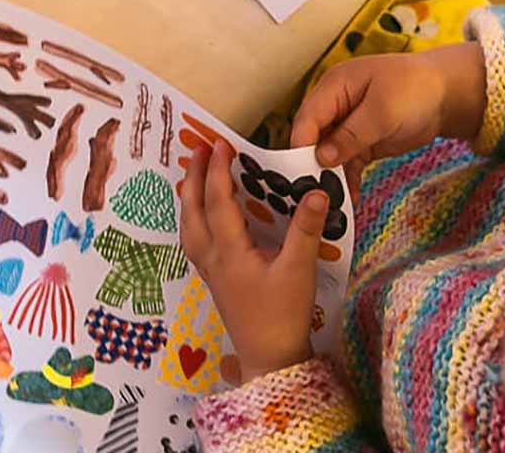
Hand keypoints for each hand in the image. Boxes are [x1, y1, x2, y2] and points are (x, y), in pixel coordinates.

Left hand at [180, 139, 329, 382]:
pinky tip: (200, 218)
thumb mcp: (300, 270)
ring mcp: (209, 270)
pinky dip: (192, 220)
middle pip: (193, 210)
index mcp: (229, 250)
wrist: (270, 360)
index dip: (219, 170)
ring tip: (194, 176)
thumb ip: (305, 229)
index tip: (221, 144)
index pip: (218, 201)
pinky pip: (193, 241)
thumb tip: (316, 191)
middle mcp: (212, 257)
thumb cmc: (284, 315)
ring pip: (188, 226)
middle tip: (200, 149)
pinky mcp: (213, 281)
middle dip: (196, 177)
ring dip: (189, 198)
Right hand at [291, 42, 486, 202]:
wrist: (447, 95)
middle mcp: (335, 105)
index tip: (300, 172)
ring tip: (332, 202)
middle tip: (313, 193)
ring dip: (329, 175)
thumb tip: (320, 157)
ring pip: (327, 153)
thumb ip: (351, 135)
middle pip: (312, 136)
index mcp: (334, 87)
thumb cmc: (415, 89)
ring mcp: (346, 125)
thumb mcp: (383, 111)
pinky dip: (347, 179)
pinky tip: (350, 198)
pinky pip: (346, 162)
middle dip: (311, 164)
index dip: (301, 144)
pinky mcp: (360, 142)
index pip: (308, 117)